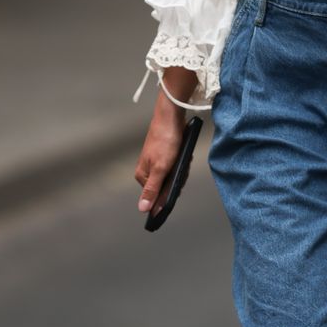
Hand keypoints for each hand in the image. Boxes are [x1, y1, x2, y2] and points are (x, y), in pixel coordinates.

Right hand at [134, 96, 185, 213]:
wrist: (171, 117)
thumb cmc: (164, 141)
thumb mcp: (160, 169)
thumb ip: (152, 190)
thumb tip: (143, 209)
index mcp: (142, 176)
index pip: (156, 196)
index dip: (169, 193)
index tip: (177, 186)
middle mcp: (147, 170)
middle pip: (166, 186)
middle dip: (177, 178)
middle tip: (180, 165)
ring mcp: (156, 162)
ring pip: (173, 175)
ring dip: (181, 169)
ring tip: (182, 157)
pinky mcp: (164, 155)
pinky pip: (176, 165)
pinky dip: (182, 161)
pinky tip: (184, 154)